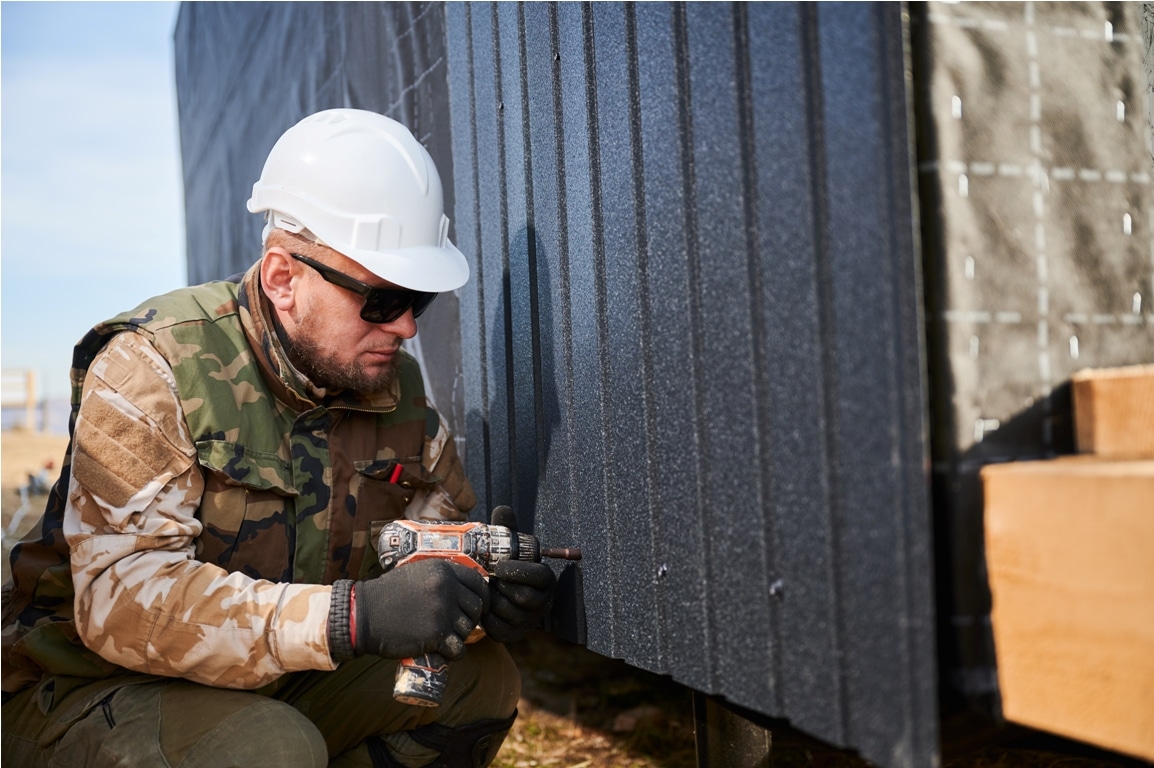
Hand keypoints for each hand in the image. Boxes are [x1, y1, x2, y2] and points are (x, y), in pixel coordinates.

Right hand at [354, 559, 488, 660]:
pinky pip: (458, 649)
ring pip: (468, 629)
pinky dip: (453, 654)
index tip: (475, 607)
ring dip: (459, 636)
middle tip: (456, 626)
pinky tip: (444, 652)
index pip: (479, 584)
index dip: (481, 598)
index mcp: (443, 570)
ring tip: (444, 637)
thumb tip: (468, 587)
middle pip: (476, 607)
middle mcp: (446, 587)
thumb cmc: (389, 595)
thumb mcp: (418, 574)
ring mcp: (442, 611)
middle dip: (471, 619)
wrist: (365, 614)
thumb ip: (442, 577)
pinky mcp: (435, 634)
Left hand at [482, 507, 556, 642]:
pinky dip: (486, 617)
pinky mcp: (513, 634)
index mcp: (545, 580)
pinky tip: (483, 605)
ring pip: (509, 613)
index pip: (541, 577)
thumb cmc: (506, 566)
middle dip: (503, 587)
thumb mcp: (508, 548)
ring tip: (486, 590)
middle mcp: (542, 602)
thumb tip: (502, 510)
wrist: (500, 596)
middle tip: (489, 578)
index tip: (500, 566)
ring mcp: (529, 621)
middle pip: (524, 597)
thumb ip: (507, 529)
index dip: (520, 571)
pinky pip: (498, 628)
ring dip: (493, 601)